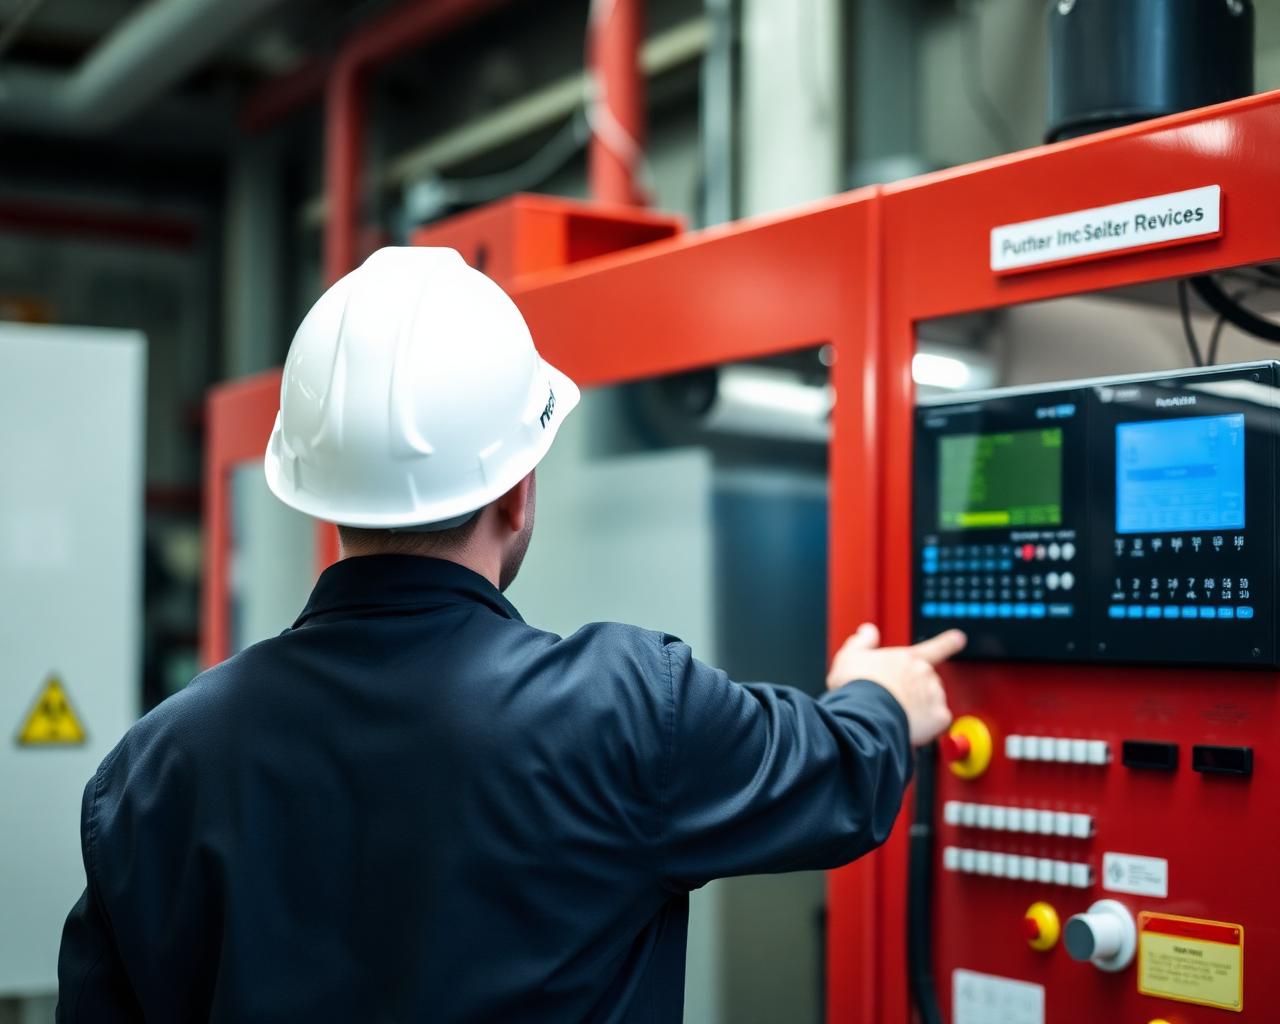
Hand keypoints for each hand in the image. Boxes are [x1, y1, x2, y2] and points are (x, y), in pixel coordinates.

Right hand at [827, 623, 965, 746]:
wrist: (864, 714)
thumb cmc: (857, 687)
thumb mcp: (851, 657)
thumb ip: (863, 642)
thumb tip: (867, 631)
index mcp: (907, 658)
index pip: (934, 647)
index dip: (948, 642)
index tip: (959, 638)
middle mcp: (924, 673)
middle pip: (929, 681)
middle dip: (917, 690)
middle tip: (896, 700)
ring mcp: (933, 694)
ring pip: (935, 701)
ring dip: (922, 707)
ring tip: (899, 715)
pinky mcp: (938, 717)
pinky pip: (939, 722)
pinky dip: (928, 726)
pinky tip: (910, 726)